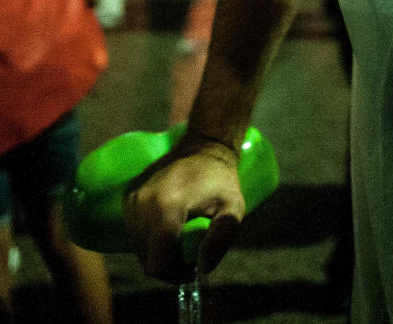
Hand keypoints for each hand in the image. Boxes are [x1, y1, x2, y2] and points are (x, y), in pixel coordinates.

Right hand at [123, 140, 245, 282]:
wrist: (203, 148)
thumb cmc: (220, 181)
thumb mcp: (233, 208)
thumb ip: (221, 238)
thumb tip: (203, 267)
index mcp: (167, 206)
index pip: (158, 262)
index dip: (176, 274)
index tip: (193, 266)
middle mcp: (143, 203)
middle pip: (148, 259)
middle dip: (169, 264)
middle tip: (190, 250)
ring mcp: (133, 200)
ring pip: (140, 249)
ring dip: (159, 251)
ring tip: (182, 235)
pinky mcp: (128, 198)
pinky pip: (135, 234)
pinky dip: (150, 239)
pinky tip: (169, 226)